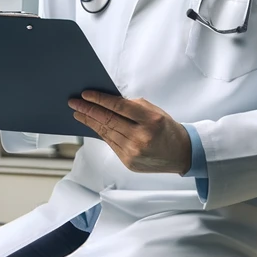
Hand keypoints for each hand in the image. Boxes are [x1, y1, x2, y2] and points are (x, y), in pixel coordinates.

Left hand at [69, 91, 190, 174]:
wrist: (182, 154)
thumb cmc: (167, 129)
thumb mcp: (155, 111)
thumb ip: (133, 106)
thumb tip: (107, 101)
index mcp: (151, 120)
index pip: (119, 106)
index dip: (100, 99)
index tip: (85, 94)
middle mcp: (141, 137)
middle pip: (108, 120)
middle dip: (88, 110)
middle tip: (74, 103)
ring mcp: (134, 151)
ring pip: (105, 133)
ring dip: (89, 122)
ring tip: (78, 113)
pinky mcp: (128, 161)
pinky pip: (110, 143)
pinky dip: (99, 133)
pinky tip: (92, 125)